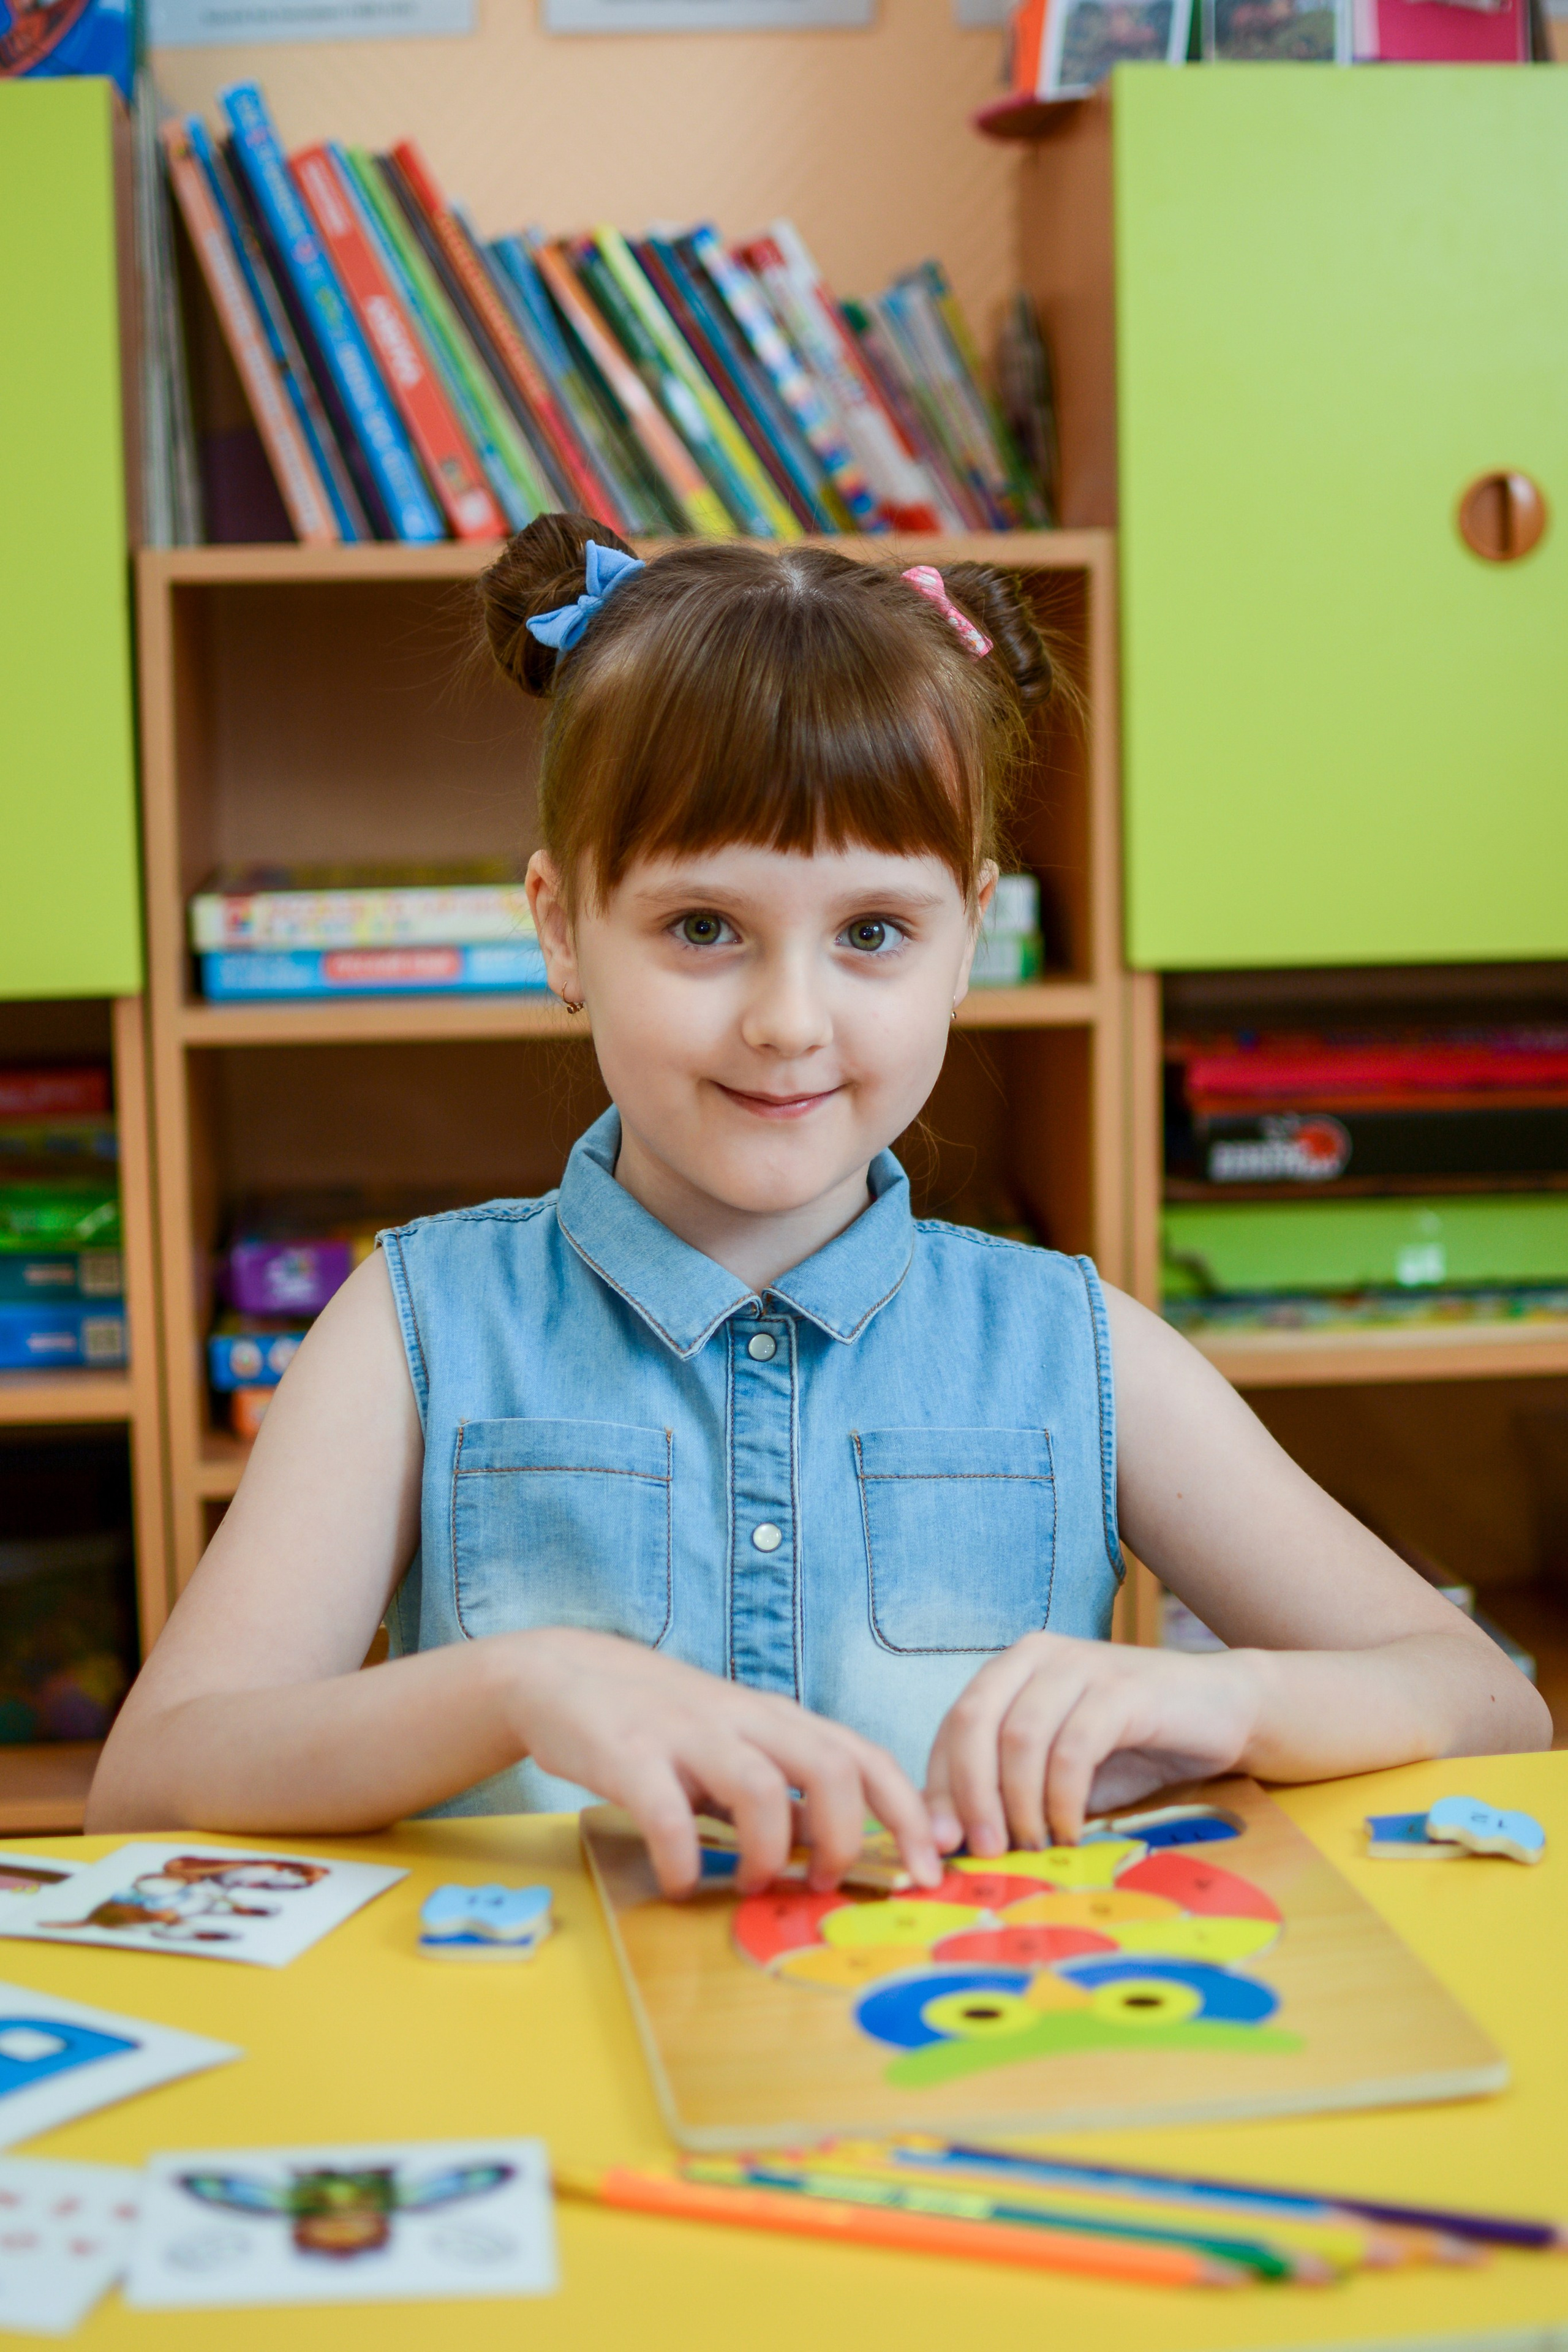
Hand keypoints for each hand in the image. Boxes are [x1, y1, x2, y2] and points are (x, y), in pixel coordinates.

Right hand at [504, 1627, 942, 1898]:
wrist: (565, 1674)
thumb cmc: (661, 1722)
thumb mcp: (733, 1750)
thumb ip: (781, 1796)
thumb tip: (829, 1851)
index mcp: (777, 1720)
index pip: (866, 1756)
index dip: (908, 1813)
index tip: (930, 1869)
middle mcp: (744, 1721)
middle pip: (832, 1767)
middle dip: (847, 1837)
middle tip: (825, 1883)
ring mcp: (689, 1736)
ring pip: (761, 1789)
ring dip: (768, 1854)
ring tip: (749, 1884)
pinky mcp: (630, 1756)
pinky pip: (669, 1815)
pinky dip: (682, 1861)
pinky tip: (678, 1883)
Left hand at [924, 1633, 1263, 1853]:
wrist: (1221, 1711)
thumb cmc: (1132, 1747)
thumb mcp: (1057, 1773)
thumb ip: (1007, 1791)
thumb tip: (948, 1839)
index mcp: (1012, 1668)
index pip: (954, 1725)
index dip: (941, 1786)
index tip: (942, 1843)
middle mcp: (1038, 1656)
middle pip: (975, 1724)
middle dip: (971, 1795)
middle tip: (984, 1851)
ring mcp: (1081, 1666)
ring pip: (1021, 1739)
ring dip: (1020, 1805)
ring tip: (1034, 1847)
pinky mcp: (1123, 1689)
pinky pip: (1073, 1750)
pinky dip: (1063, 1801)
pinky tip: (1070, 1832)